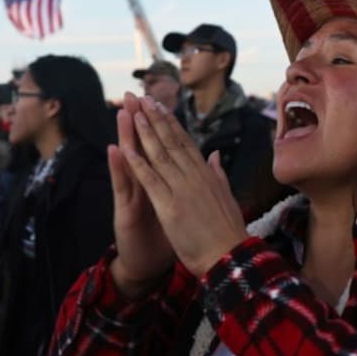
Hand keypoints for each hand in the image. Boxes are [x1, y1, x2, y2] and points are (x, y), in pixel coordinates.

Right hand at [109, 93, 175, 297]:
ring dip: (124, 135)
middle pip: (141, 148)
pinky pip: (122, 188)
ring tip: (122, 111)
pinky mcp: (125, 212)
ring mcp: (132, 197)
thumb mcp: (180, 207)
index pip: (160, 148)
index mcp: (161, 183)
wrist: (148, 267)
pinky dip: (119, 169)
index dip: (159, 126)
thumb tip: (203, 160)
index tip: (159, 100)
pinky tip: (115, 150)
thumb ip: (188, 181)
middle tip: (134, 94)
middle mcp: (143, 185)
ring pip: (128, 162)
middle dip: (139, 121)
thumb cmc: (165, 236)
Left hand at [120, 95, 246, 276]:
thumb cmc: (228, 231)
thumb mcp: (226, 196)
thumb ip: (219, 174)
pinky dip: (138, 163)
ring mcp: (182, 190)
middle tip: (142, 98)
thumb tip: (215, 155)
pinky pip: (150, 181)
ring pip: (160, 155)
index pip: (186, 143)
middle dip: (155, 118)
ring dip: (145, 132)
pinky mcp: (170, 206)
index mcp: (208, 175)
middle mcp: (195, 176)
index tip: (160, 106)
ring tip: (133, 112)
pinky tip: (126, 148)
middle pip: (172, 142)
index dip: (171, 123)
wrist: (230, 257)